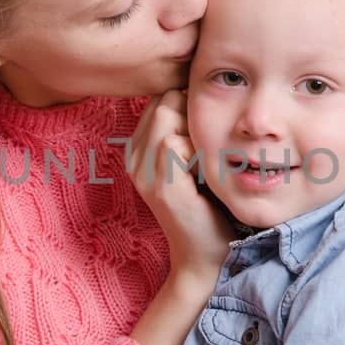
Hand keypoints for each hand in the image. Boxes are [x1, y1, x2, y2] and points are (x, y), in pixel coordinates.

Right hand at [125, 90, 232, 281]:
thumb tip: (202, 88)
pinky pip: (174, 143)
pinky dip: (198, 152)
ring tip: (206, 163)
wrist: (206, 256)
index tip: (209, 127)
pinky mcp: (159, 186)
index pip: (161, 98)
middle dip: (194, 113)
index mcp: (139, 149)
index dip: (188, 102)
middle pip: (165, 100)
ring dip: (197, 132)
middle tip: (210, 148)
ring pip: (167, 115)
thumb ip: (190, 129)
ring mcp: (143, 173)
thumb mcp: (196, 160)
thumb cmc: (209, 206)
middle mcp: (134, 158)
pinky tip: (204, 177)